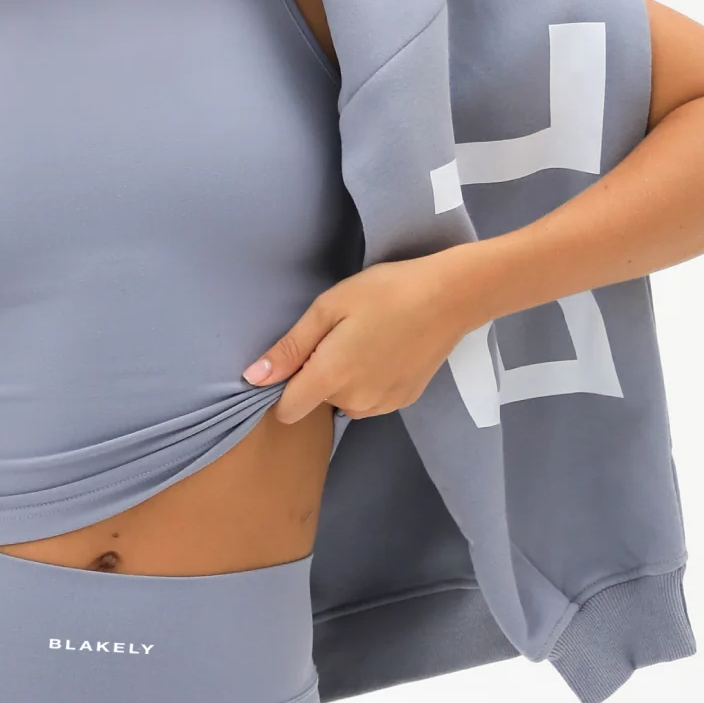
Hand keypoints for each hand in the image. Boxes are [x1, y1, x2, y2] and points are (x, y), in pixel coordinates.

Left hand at [243, 249, 493, 425]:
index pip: (287, 411)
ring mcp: (383, 406)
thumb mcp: (328, 308)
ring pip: (345, 401)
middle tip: (342, 335)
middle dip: (319, 375)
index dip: (283, 388)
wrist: (450, 297)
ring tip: (367, 340)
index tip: (297, 360)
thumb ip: (290, 348)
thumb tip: (253, 379)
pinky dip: (371, 381)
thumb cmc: (385, 292)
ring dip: (346, 380)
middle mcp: (355, 402)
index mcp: (331, 378)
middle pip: (317, 401)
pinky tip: (387, 350)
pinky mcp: (404, 401)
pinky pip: (371, 399)